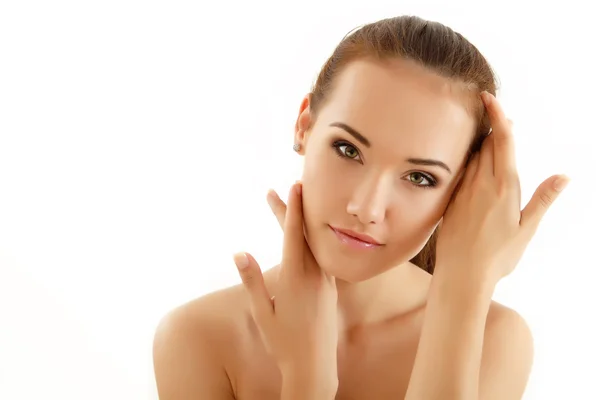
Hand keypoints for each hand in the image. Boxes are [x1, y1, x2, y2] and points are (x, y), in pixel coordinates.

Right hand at [233, 183, 338, 380]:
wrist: (315, 367)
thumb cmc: (284, 343)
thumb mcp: (263, 313)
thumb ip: (252, 281)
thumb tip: (239, 253)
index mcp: (296, 278)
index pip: (295, 235)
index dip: (294, 209)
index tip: (295, 187)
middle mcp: (315, 275)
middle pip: (305, 233)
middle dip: (296, 208)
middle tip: (289, 186)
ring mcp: (326, 281)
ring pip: (316, 244)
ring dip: (305, 224)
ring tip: (295, 205)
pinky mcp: (330, 288)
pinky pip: (322, 256)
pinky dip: (313, 241)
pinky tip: (307, 236)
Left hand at [435, 91, 568, 285]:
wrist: (462, 274)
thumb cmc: (498, 256)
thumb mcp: (527, 229)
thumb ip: (543, 199)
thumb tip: (565, 176)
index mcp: (504, 187)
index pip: (502, 142)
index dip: (498, 117)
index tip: (490, 97)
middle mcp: (481, 184)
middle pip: (486, 144)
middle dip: (491, 126)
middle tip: (492, 109)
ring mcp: (463, 191)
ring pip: (471, 155)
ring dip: (479, 142)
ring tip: (485, 132)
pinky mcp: (451, 199)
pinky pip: (460, 171)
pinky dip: (467, 159)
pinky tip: (470, 160)